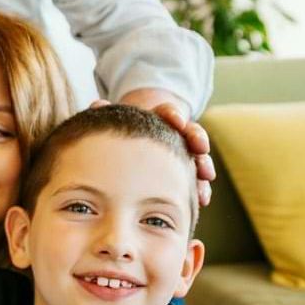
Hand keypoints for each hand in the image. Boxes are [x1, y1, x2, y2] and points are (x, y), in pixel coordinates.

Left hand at [96, 90, 215, 206]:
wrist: (128, 144)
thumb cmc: (120, 133)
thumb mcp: (114, 121)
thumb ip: (104, 113)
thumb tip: (98, 105)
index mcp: (157, 119)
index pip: (169, 112)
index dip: (173, 115)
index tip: (176, 121)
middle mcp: (175, 135)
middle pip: (191, 132)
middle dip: (197, 139)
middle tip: (200, 147)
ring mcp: (182, 154)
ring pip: (198, 156)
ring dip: (203, 166)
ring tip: (206, 176)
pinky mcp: (183, 173)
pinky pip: (194, 179)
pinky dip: (200, 188)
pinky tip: (202, 199)